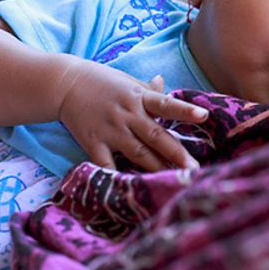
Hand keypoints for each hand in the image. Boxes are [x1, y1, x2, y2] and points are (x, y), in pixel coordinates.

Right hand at [55, 57, 207, 170]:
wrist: (64, 84)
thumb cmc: (101, 82)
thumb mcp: (127, 81)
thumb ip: (147, 90)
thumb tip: (163, 82)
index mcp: (139, 97)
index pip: (166, 104)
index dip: (184, 110)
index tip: (204, 116)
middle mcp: (128, 115)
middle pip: (155, 136)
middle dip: (176, 153)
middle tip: (194, 168)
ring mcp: (111, 130)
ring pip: (137, 153)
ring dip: (155, 168)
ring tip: (173, 181)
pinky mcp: (93, 142)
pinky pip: (106, 163)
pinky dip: (115, 176)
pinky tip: (128, 188)